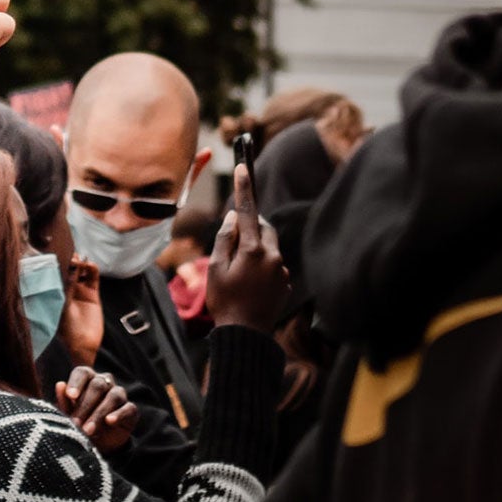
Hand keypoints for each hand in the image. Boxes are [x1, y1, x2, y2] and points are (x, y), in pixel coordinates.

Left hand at [55, 367, 138, 452]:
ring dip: (99, 414)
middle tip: (75, 423)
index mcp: (87, 379)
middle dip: (85, 405)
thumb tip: (60, 385)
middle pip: (97, 386)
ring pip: (113, 397)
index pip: (82, 373)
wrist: (99, 442)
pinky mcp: (131, 409)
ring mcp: (119, 394)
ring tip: (89, 430)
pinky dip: (119, 414)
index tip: (70, 395)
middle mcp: (105, 382)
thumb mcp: (69, 414)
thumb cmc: (80, 421)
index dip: (76, 382)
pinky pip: (128, 408)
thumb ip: (64, 401)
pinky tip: (109, 421)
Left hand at [60, 255, 102, 367]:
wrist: (82, 343)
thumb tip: (71, 267)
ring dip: (82, 263)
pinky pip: (94, 278)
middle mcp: (69, 290)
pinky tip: (90, 265)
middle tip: (71, 255)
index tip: (60, 254)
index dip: (60, 262)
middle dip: (71, 260)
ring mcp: (81, 291)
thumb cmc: (66, 327)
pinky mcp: (93, 295)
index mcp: (57, 292)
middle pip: (71, 269)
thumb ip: (68, 286)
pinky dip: (93, 269)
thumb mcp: (64, 305)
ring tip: (80, 260)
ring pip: (83, 271)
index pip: (58, 273)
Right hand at [207, 165, 289, 329]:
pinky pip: (274, 266)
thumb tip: (232, 217)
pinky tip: (250, 287)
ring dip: (256, 250)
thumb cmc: (224, 301)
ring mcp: (282, 270)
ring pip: (269, 248)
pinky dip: (262, 268)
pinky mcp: (286, 283)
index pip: (247, 212)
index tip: (243, 167)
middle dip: (250, 227)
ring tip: (239, 274)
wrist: (246, 334)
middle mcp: (273, 256)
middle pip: (263, 228)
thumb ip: (224, 239)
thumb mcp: (215, 268)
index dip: (244, 188)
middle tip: (233, 241)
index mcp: (253, 250)